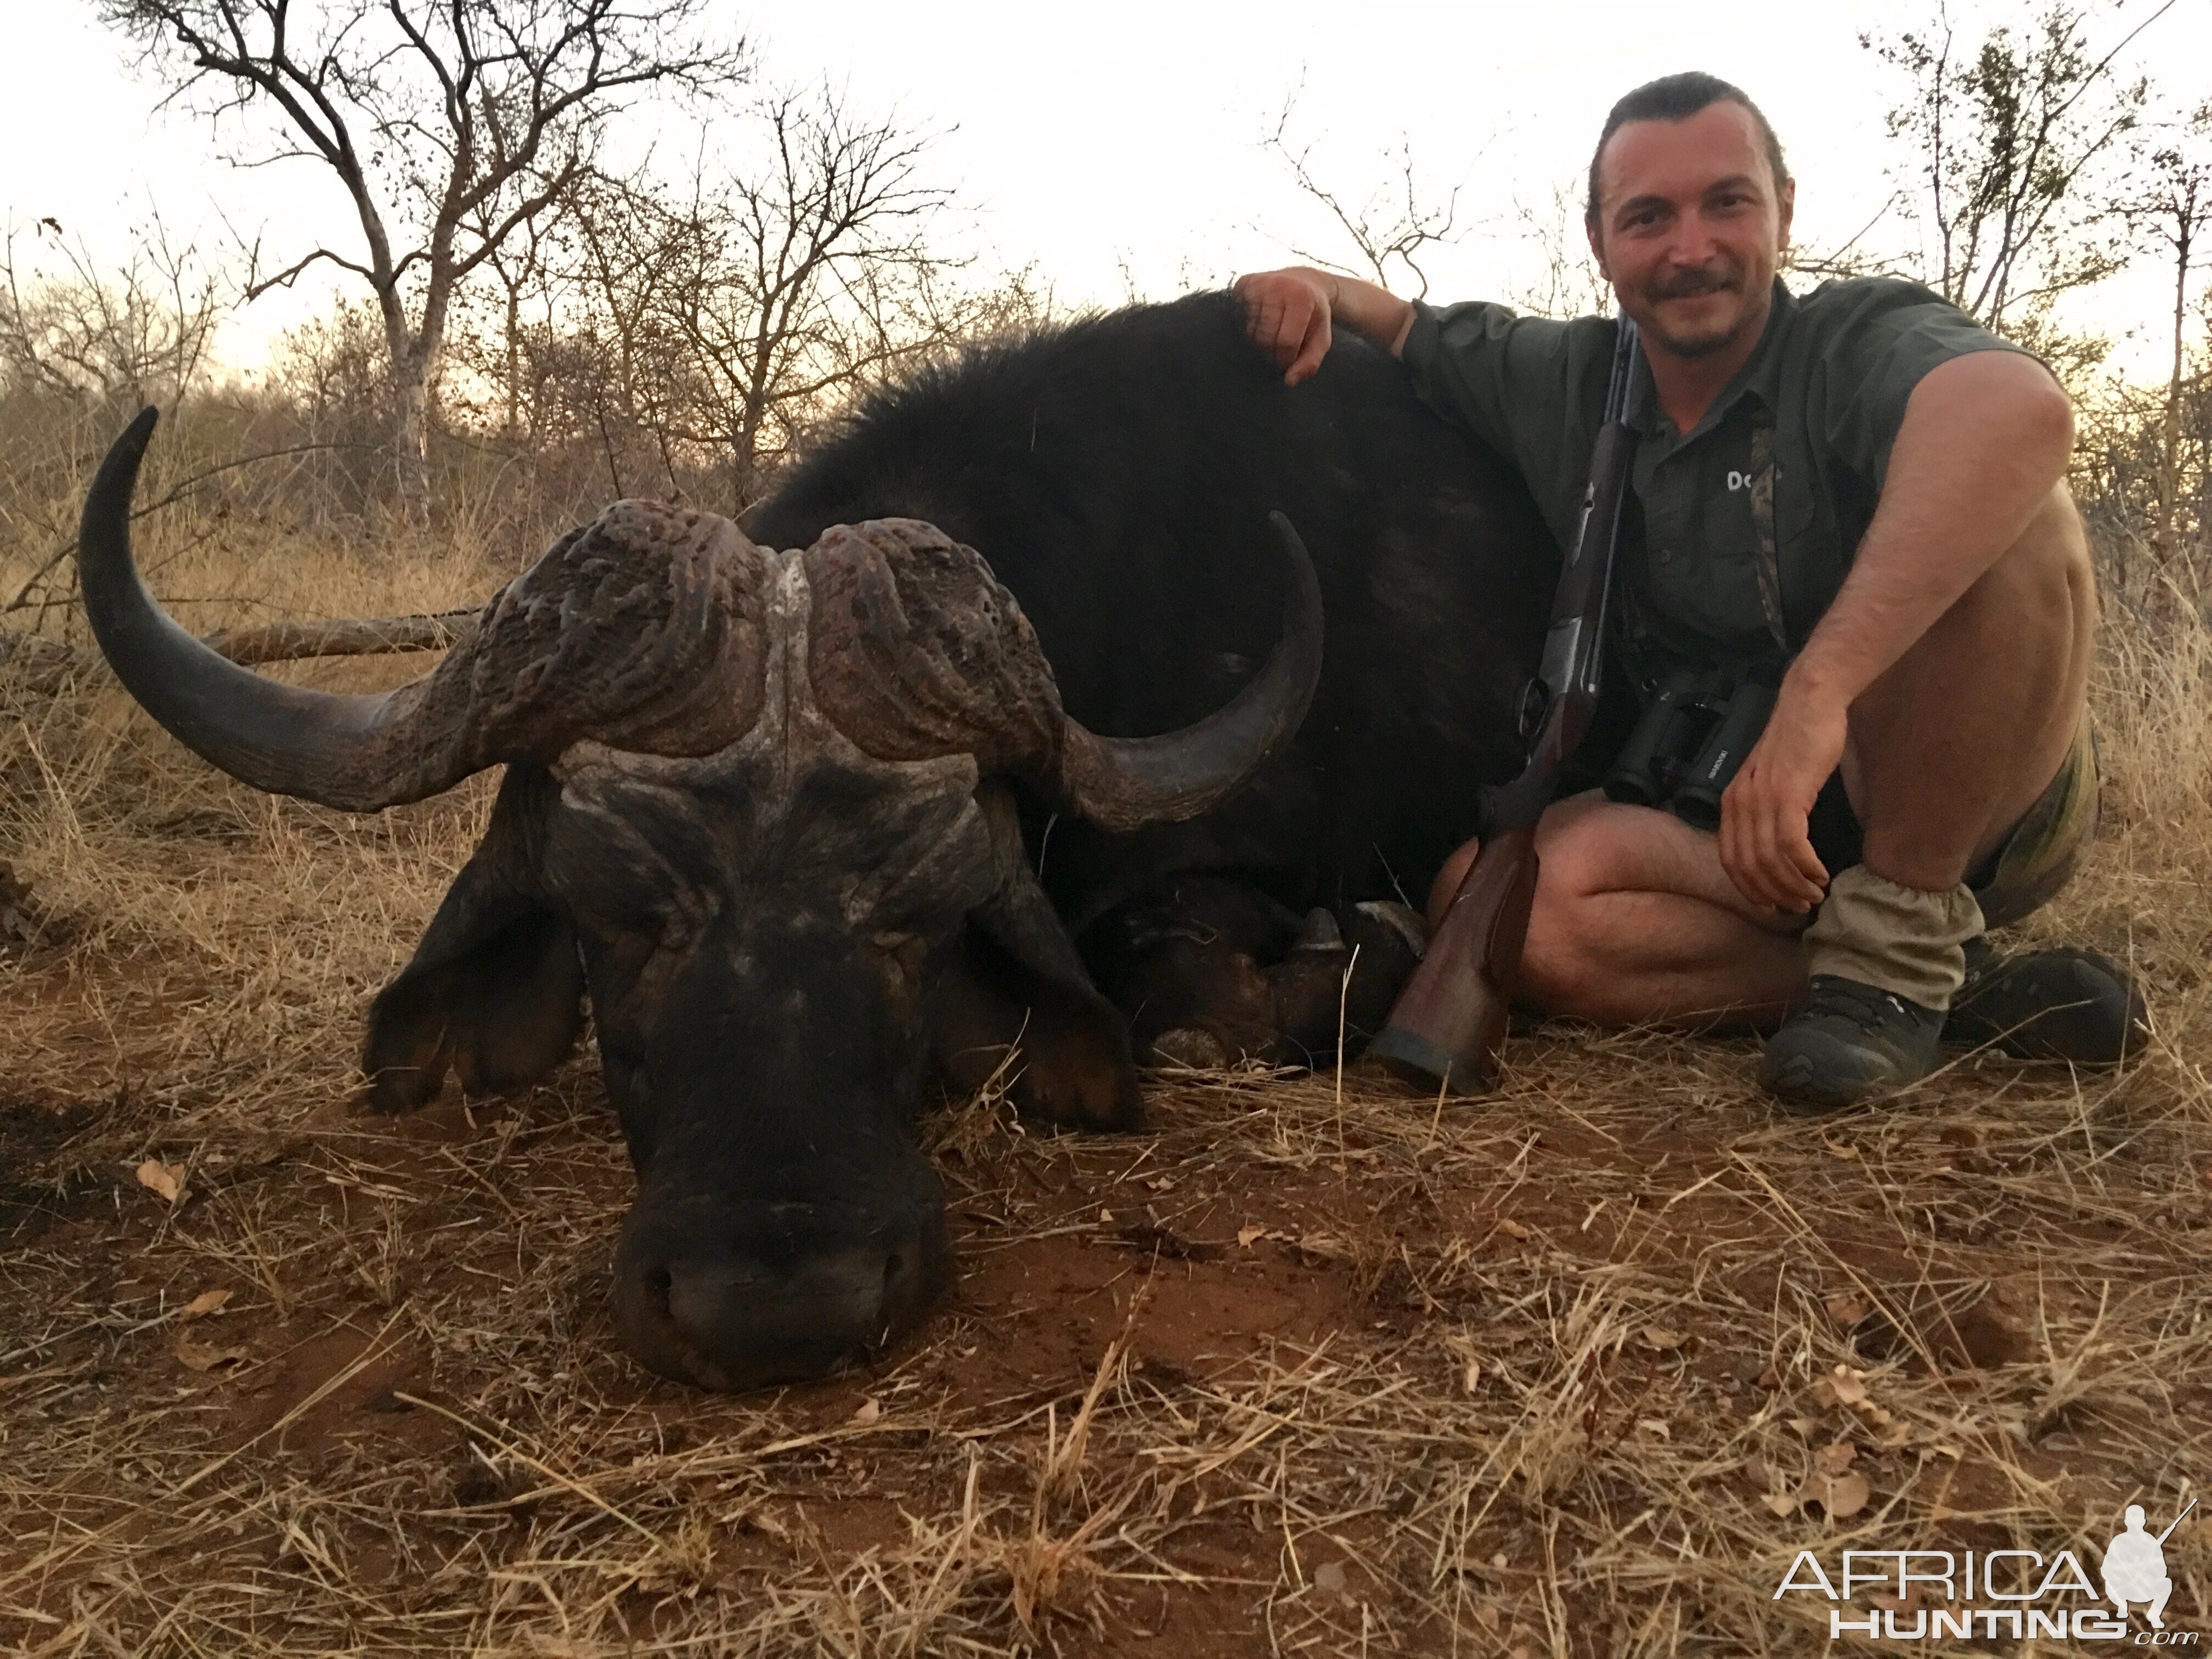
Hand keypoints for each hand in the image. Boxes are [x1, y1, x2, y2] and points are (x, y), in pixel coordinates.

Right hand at [1234, 268, 1333, 384]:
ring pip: (1248, 330)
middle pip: (1264, 337)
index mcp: (1301, 299)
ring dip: (1257, 341)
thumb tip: (1289, 381)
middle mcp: (1277, 287)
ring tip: (1269, 335)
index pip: (1285, 342)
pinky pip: (1237, 316)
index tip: (1288, 359)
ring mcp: (1258, 283)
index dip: (1285, 359)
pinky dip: (1246, 325)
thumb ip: (1310, 362)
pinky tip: (1258, 322)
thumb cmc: (1313, 315)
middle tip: (1277, 349)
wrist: (1304, 282)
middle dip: (1270, 352)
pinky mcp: (1243, 283)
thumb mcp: (1321, 338)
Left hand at [1717, 681, 1845, 911]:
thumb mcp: (1771, 781)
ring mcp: (1761, 799)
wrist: (1810, 704)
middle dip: (1774, 894)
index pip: (1730, 860)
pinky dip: (1805, 867)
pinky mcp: (1787, 794)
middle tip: (1800, 907)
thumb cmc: (1798, 742)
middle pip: (1749, 867)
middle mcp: (1740, 804)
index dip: (1750, 889)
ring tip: (1815, 894)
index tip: (1772, 906)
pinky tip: (1821, 875)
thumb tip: (1775, 849)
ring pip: (1770, 861)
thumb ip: (1766, 811)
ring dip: (1794, 885)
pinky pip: (1791, 845)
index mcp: (1731, 803)